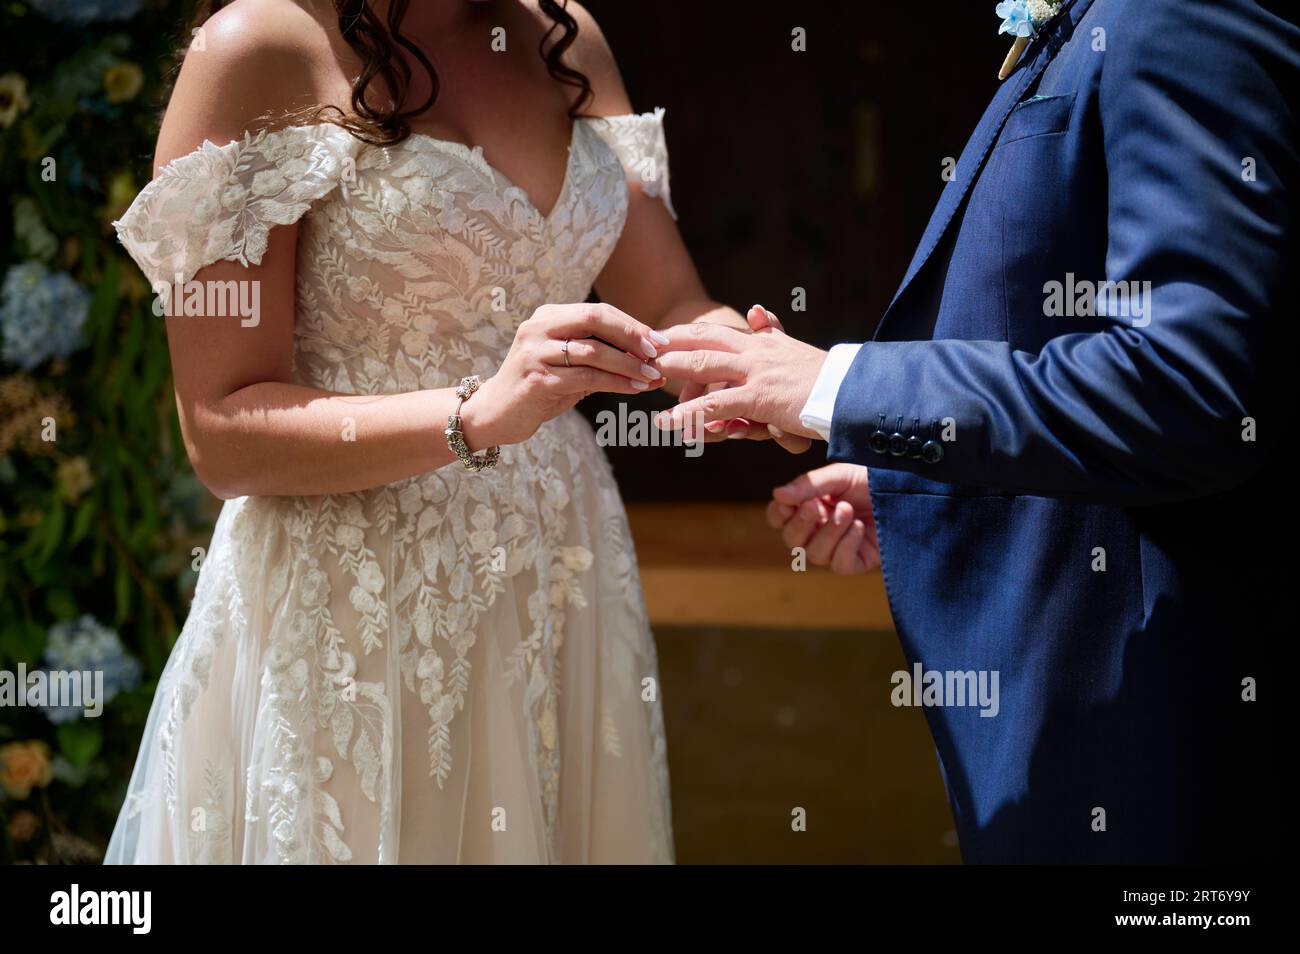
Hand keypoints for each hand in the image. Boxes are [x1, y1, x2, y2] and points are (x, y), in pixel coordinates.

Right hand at [466, 302, 665, 447]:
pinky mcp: (537, 379)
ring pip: (593, 351)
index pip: (597, 311)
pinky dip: (615, 383)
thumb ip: (598, 354)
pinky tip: (634, 389)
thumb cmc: (539, 387)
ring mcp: (535, 352)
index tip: (658, 340)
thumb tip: (646, 357)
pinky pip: (586, 377)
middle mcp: (538, 328)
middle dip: (631, 335)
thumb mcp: (567, 364)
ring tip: (653, 376)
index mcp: (548, 316)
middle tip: (657, 352)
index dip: (630, 324)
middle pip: (594, 319)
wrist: (496, 414)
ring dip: (628, 364)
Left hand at [651, 306, 827, 440]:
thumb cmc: (829, 379)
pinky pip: (717, 404)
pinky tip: (669, 422)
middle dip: (672, 342)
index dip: (687, 332)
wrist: (853, 393)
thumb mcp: (795, 350)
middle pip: (705, 340)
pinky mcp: (760, 397)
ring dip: (674, 369)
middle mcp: (756, 353)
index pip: (717, 331)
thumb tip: (757, 309)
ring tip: (648, 374)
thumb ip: (773, 331)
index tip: (661, 334)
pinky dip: (690, 414)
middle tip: (642, 346)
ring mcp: (757, 373)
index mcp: (763, 344)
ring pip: (705, 366)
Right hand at [766, 463, 879, 574]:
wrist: (910, 487)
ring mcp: (838, 547)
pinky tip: (859, 528)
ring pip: (814, 555)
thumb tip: (777, 494)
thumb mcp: (838, 476)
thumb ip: (807, 486)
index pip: (779, 518)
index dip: (779, 513)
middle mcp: (819, 528)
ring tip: (848, 511)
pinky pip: (839, 564)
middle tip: (815, 506)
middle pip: (792, 541)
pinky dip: (846, 546)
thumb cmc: (872, 477)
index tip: (788, 501)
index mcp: (810, 505)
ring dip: (828, 532)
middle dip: (801, 524)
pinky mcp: (858, 561)